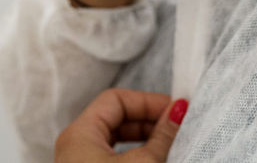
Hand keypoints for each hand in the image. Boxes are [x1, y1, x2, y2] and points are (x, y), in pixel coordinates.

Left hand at [55, 89, 188, 161]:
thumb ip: (162, 136)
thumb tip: (180, 110)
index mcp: (78, 133)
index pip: (116, 99)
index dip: (148, 101)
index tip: (177, 109)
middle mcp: (75, 146)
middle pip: (116, 119)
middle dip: (150, 121)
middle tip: (180, 126)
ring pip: (117, 141)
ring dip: (146, 140)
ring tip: (173, 143)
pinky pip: (115, 159)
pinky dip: (137, 155)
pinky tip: (157, 158)